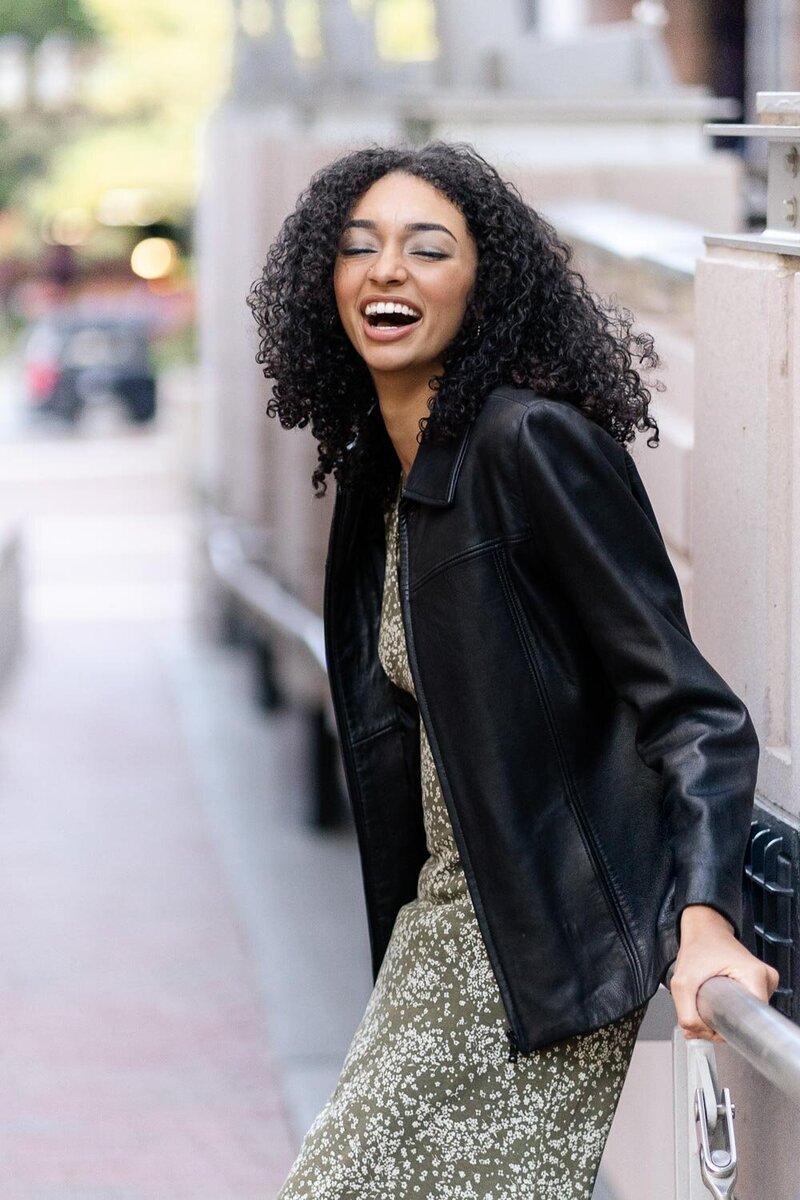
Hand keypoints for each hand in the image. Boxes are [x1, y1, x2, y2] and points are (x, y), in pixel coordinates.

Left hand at [670, 904, 779, 1041]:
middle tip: (703, 1010)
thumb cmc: (698, 947)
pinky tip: (717, 999)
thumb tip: (698, 1034)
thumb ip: (686, 1014)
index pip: (747, 1021)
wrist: (704, 929)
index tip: (710, 1022)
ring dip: (722, 1016)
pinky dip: (728, 1009)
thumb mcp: (682, 982)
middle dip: (720, 1023)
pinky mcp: (759, 984)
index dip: (725, 1029)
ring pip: (743, 1016)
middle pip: (744, 1020)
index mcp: (754, 976)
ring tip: (709, 999)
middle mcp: (766, 979)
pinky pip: (744, 1007)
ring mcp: (765, 982)